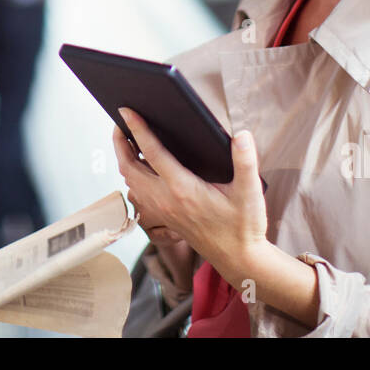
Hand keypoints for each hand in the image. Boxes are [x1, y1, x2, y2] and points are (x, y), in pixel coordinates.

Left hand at [113, 107, 268, 289]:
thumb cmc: (243, 225)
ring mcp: (162, 210)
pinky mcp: (163, 217)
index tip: (126, 111)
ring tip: (126, 140)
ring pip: (130, 182)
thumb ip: (246, 161)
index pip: (151, 153)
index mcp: (183, 189)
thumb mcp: (250, 192)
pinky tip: (140, 168)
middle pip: (129, 167)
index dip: (137, 129)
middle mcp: (166, 200)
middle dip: (120, 143)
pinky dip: (131, 177)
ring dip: (123, 160)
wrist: (237, 258)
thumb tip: (242, 135)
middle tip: (119, 122)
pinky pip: (138, 194)